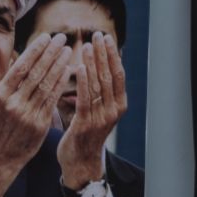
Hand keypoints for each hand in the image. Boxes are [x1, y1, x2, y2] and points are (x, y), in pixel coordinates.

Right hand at [0, 33, 71, 196]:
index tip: (46, 37)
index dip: (35, 51)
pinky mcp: (41, 124)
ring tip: (68, 50)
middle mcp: (14, 104)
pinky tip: (68, 71)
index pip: (21, 68)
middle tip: (62, 37)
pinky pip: (53, 100)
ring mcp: (28, 115)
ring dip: (59, 66)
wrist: (0, 155)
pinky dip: (61, 84)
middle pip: (36, 74)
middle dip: (50, 54)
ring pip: (47, 85)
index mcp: (0, 96)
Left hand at [57, 33, 128, 196]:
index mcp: (119, 105)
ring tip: (88, 46)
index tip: (106, 37)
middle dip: (104, 54)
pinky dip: (82, 82)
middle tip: (98, 35)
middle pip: (110, 76)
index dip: (112, 55)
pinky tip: (78, 67)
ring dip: (93, 63)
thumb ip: (99, 90)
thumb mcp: (98, 110)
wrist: (80, 162)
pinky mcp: (85, 125)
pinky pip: (84, 99)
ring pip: (98, 85)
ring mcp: (101, 119)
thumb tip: (99, 63)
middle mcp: (113, 111)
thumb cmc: (86, 132)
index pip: (118, 74)